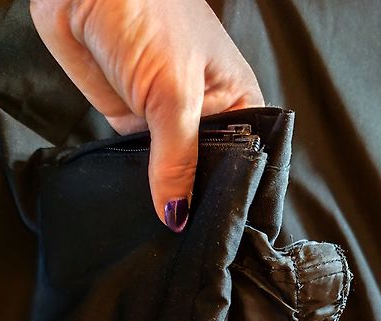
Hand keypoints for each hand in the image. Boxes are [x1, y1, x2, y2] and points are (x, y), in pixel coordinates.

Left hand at [29, 0, 264, 231]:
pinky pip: (141, 164)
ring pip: (175, 172)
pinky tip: (144, 208)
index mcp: (237, 98)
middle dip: (201, 199)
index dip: (240, 191)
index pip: (249, 156)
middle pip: (211, 170)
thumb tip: (176, 214)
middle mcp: (207, 112)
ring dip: (169, 195)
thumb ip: (178, 160)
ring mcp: (167, 119)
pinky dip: (141, 184)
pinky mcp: (132, 123)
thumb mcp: (175, 95)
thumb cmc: (147, 14)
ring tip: (171, 231)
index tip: (231, 230)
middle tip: (196, 238)